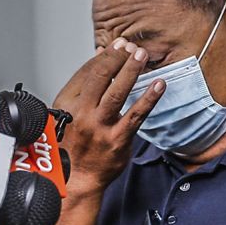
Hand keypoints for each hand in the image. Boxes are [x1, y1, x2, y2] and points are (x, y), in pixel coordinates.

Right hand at [54, 38, 163, 194]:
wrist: (77, 179)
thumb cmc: (74, 144)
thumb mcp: (70, 111)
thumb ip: (85, 84)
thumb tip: (101, 54)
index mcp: (66, 104)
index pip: (86, 73)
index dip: (104, 56)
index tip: (117, 45)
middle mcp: (81, 114)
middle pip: (99, 78)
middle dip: (116, 58)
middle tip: (130, 45)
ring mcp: (99, 128)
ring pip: (116, 93)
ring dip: (130, 71)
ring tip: (141, 55)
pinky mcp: (117, 140)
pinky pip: (135, 116)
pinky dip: (148, 99)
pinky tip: (159, 85)